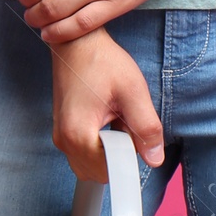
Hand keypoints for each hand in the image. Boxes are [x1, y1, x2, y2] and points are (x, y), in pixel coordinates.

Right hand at [51, 29, 165, 179]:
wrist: (76, 43)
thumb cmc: (101, 61)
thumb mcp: (132, 90)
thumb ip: (146, 127)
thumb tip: (154, 158)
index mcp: (79, 133)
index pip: (110, 171)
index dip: (129, 159)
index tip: (135, 137)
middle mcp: (64, 141)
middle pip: (100, 173)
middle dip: (119, 154)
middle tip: (124, 120)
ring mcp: (61, 138)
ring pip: (93, 165)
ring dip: (110, 150)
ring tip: (116, 117)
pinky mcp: (63, 132)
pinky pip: (86, 153)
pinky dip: (101, 143)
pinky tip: (108, 118)